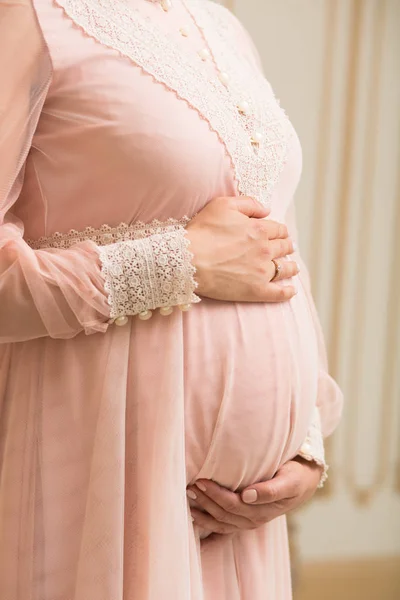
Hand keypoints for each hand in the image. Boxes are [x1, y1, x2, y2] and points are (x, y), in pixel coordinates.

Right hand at [185, 196, 298, 302]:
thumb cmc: (203, 231)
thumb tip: (267, 209)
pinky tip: (291, 291)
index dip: (280, 230)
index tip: (281, 233)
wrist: (189, 260)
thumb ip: (248, 203)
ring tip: (293, 267)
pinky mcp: (256, 290)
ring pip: (284, 268)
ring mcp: (262, 271)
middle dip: (287, 246)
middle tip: (288, 248)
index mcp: (259, 229)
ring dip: (291, 267)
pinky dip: (287, 292)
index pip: (278, 229)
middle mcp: (265, 250)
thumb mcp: (223, 205)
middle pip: (283, 247)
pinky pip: (278, 293)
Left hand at [187, 458, 321, 535]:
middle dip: (205, 501)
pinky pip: (224, 526)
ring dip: (203, 513)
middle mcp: (253, 519)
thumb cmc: (295, 476)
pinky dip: (208, 524)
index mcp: (263, 510)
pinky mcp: (244, 519)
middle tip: (190, 486)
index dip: (215, 495)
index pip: (233, 505)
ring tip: (189, 497)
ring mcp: (248, 521)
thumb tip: (247, 495)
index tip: (201, 480)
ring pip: (221, 522)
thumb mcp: (289, 481)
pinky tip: (194, 517)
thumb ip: (271, 489)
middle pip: (223, 514)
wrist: (303, 482)